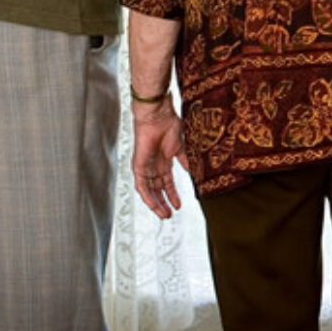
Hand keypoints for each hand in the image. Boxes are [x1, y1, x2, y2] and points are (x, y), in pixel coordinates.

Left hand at [131, 97, 187, 218]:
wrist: (158, 116)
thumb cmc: (169, 125)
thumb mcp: (181, 147)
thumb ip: (185, 161)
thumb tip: (193, 173)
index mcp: (164, 160)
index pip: (167, 182)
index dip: (172, 194)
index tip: (179, 205)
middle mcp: (153, 165)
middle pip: (157, 189)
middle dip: (164, 202)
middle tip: (169, 214)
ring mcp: (145, 166)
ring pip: (149, 190)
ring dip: (156, 203)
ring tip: (164, 214)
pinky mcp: (138, 166)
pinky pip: (141, 185)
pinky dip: (147, 196)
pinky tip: (154, 205)